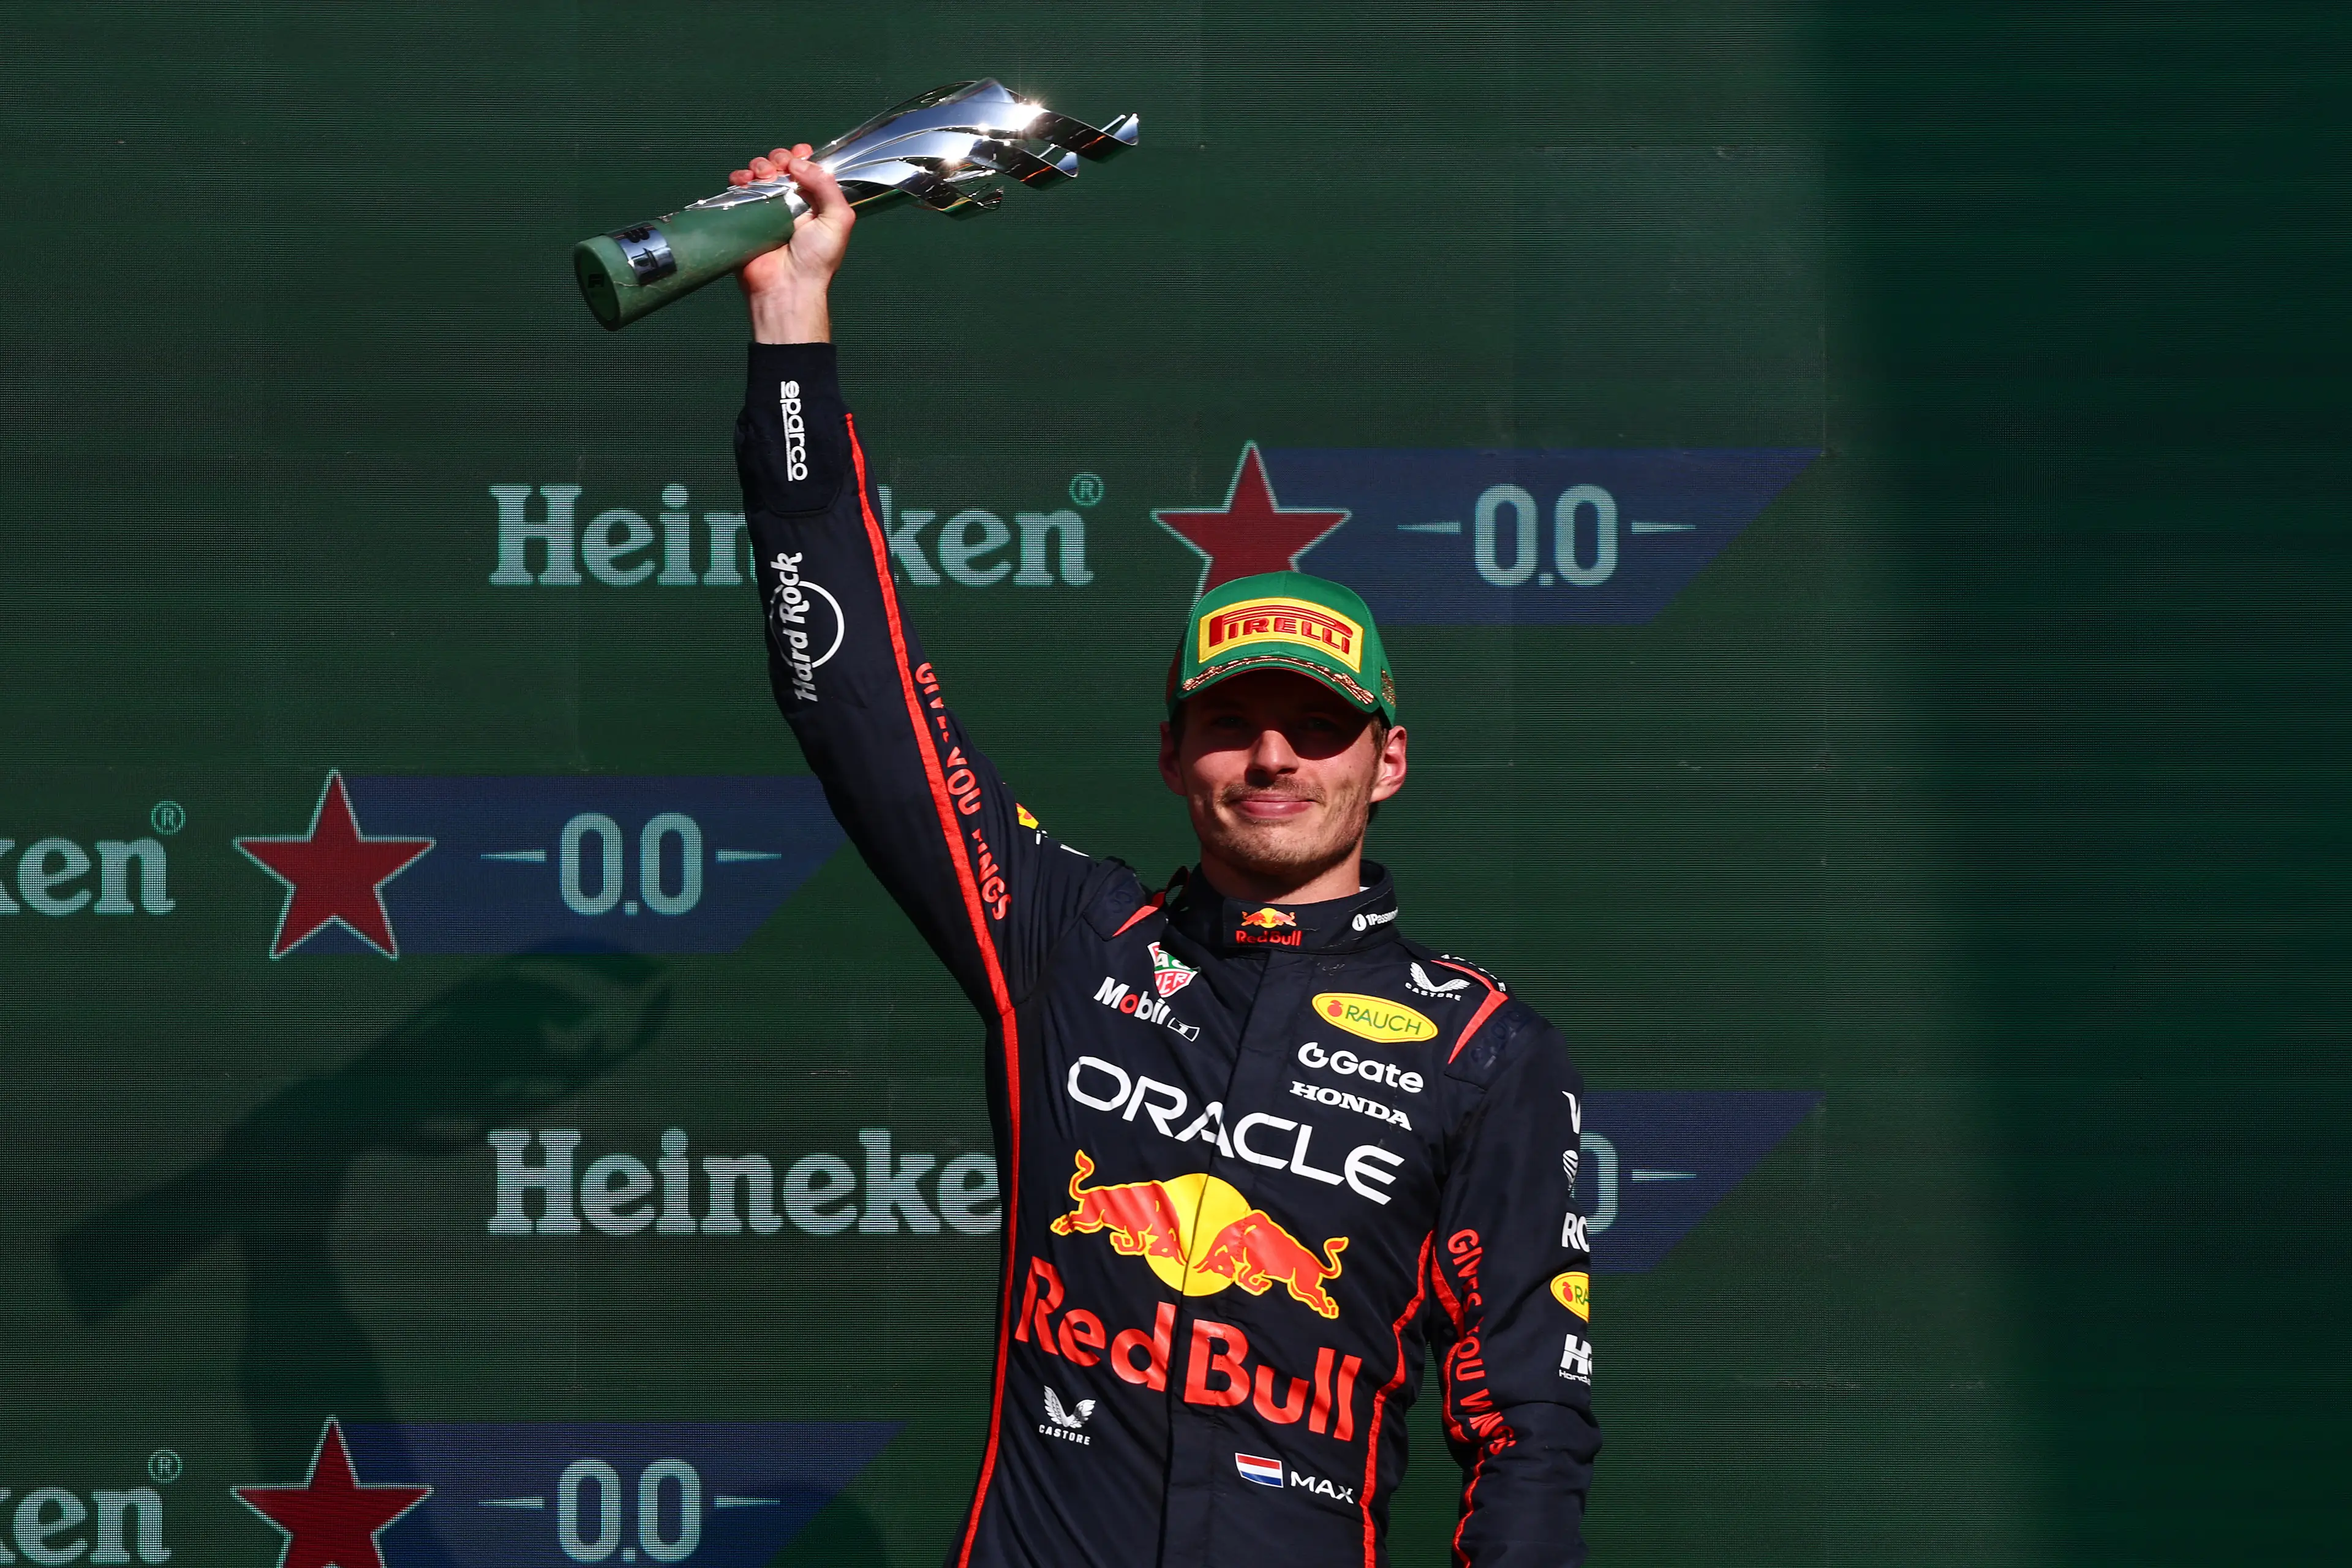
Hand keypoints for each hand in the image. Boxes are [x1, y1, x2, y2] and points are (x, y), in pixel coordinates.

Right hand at [732, 143, 854, 342]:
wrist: (787, 287)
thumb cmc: (816, 260)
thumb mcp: (839, 219)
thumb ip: (827, 185)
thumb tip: (800, 162)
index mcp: (814, 201)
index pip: (806, 168)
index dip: (800, 157)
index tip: (798, 156)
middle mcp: (790, 203)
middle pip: (780, 165)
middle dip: (778, 159)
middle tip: (780, 171)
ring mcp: (766, 209)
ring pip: (757, 173)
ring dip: (759, 166)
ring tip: (763, 178)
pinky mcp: (745, 217)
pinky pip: (738, 189)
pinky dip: (738, 179)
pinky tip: (743, 181)